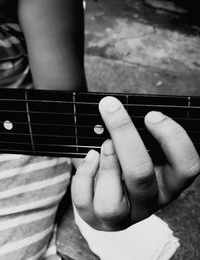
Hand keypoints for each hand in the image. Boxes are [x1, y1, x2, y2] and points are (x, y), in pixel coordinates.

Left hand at [72, 97, 199, 230]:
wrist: (110, 184)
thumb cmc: (130, 158)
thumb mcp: (142, 146)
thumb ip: (138, 133)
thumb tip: (117, 111)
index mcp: (169, 182)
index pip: (187, 166)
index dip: (172, 138)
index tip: (151, 115)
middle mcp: (149, 202)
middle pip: (140, 175)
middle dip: (123, 135)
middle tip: (110, 109)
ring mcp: (122, 215)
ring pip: (110, 203)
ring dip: (104, 165)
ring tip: (101, 146)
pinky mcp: (97, 219)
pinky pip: (84, 203)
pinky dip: (82, 176)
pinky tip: (87, 158)